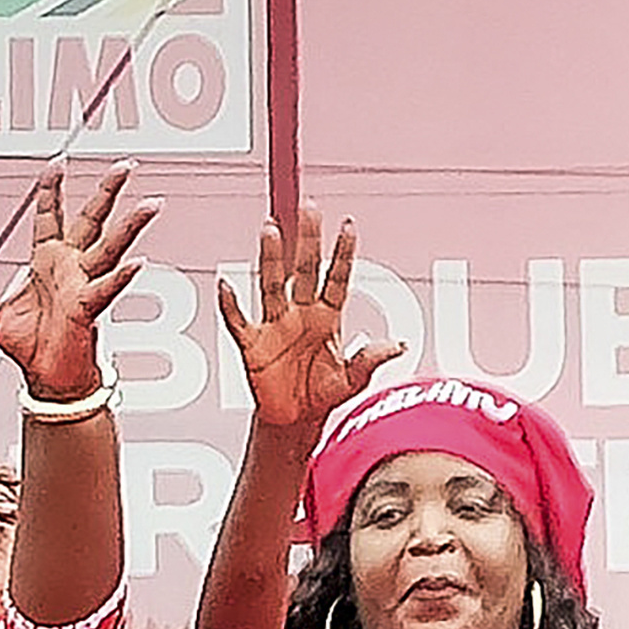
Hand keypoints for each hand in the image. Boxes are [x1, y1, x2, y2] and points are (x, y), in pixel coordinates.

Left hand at [0, 165, 151, 406]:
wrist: (47, 378)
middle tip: (127, 166)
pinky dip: (122, 277)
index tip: (59, 162)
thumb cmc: (27, 347)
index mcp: (47, 262)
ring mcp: (84, 285)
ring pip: (111, 247)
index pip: (51, 216)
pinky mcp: (88, 309)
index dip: (53, 190)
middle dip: (110, 191)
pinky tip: (139, 263)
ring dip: (132, 225)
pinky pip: (106, 289)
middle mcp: (71, 268)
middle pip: (93, 220)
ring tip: (153, 204)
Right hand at [213, 211, 396, 436]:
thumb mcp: (353, 380)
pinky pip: (238, 319)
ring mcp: (274, 324)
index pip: (337, 278)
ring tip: (271, 228)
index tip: (349, 226)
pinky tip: (228, 284)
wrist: (295, 420)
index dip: (343, 254)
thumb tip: (400, 345)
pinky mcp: (251, 342)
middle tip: (310, 208)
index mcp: (327, 317)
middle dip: (307, 240)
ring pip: (271, 283)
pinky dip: (231, 303)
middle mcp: (300, 313)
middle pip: (303, 269)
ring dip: (270, 258)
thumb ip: (371, 360)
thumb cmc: (322, 395)